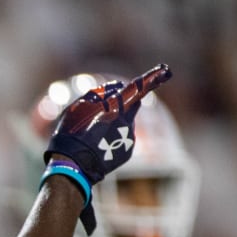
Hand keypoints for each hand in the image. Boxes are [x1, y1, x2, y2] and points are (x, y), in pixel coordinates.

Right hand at [45, 64, 171, 185]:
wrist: (72, 166)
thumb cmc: (72, 133)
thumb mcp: (78, 107)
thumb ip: (99, 93)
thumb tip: (118, 85)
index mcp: (115, 107)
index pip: (138, 88)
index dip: (152, 78)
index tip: (165, 70)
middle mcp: (126, 120)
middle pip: (133, 105)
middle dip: (124, 105)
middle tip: (104, 115)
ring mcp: (129, 136)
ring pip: (126, 123)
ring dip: (115, 124)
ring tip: (93, 138)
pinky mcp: (128, 150)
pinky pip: (124, 138)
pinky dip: (114, 139)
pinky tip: (99, 147)